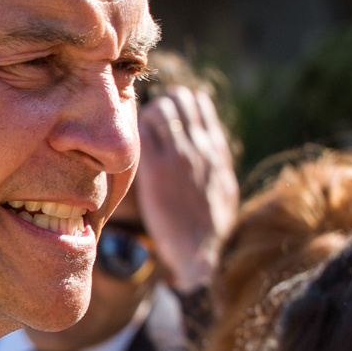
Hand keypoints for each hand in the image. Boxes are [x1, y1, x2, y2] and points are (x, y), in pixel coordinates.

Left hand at [133, 88, 237, 293]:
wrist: (198, 251)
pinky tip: (127, 151)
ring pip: (159, 110)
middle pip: (177, 98)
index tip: (163, 117)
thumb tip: (210, 146)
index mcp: (215, 148)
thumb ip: (216, 162)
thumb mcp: (225, 187)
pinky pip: (142, 134)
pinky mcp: (156, 170)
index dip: (177, 103)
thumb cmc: (210, 224)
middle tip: (144, 124)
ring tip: (134, 138)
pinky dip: (133, 135)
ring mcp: (178, 156)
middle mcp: (199, 146)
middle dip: (157, 104)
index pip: (198, 102)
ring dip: (143, 116)